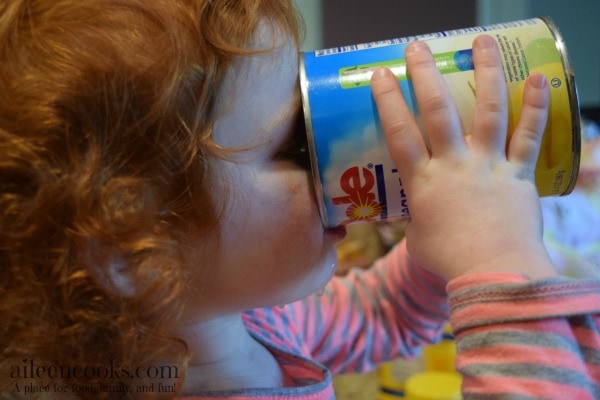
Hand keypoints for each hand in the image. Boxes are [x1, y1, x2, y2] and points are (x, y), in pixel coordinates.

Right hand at [371, 35, 556, 280]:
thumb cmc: (449, 259)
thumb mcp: (417, 238)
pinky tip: (537, 78)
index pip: (400, 134)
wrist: (494, 272)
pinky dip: (534, 106)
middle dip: (425, 76)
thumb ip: (416, 219)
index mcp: (423, 182)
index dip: (387, 101)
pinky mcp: (518, 174)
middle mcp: (454, 165)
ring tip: (482, 43)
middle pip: (438, 112)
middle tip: (418, 47)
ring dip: (486, 74)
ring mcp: (488, 166)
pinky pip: (528, 136)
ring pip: (488, 112)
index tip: (381, 75)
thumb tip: (413, 215)